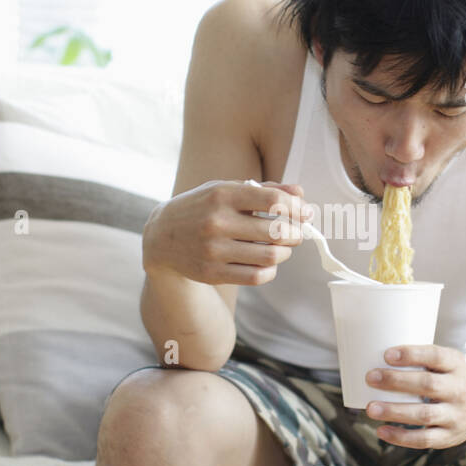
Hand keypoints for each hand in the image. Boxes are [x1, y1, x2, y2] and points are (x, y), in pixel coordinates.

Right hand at [142, 179, 315, 285]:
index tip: (305, 214)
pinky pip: (256, 276)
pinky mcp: (212, 273)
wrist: (160, 237)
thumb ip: (265, 189)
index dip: (297, 208)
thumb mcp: (226, 189)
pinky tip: (267, 262)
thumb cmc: (201, 208)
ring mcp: (214, 250)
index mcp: (222, 195)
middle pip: (276, 231)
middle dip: (295, 233)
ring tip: (281, 247)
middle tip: (295, 233)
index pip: (273, 201)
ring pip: (270, 256)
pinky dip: (270, 270)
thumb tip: (300, 193)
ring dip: (284, 253)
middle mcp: (217, 222)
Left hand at [363, 344, 465, 448]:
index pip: (436, 356)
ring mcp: (457, 415)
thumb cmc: (464, 376)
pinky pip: (425, 439)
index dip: (412, 354)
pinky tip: (382, 431)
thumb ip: (425, 361)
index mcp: (459, 366)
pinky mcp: (452, 436)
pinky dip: (402, 437)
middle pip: (428, 385)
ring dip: (395, 412)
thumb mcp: (454, 361)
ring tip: (371, 408)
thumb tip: (380, 360)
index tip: (387, 354)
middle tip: (370, 377)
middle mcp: (460, 390)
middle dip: (396, 381)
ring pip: (424, 414)